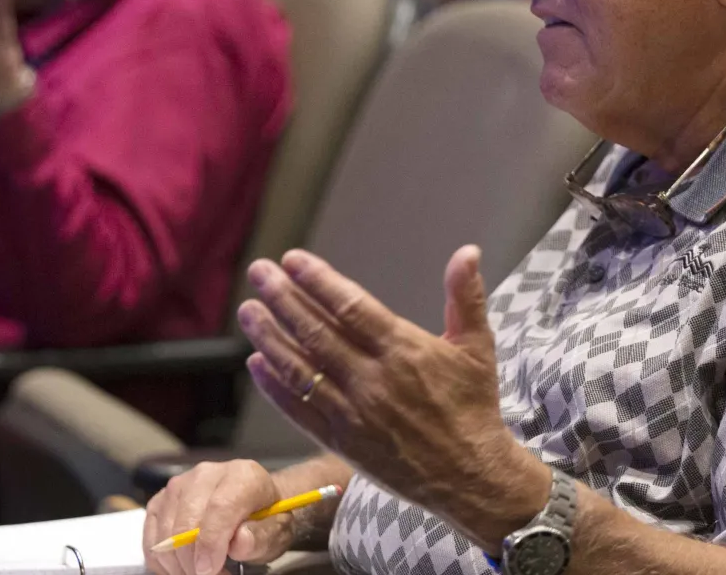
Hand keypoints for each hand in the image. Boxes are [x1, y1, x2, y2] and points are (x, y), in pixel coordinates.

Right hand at [144, 460, 291, 574]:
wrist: (254, 506)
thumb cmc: (265, 520)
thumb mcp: (275, 531)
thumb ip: (260, 536)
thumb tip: (239, 542)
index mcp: (241, 475)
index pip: (219, 507)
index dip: (211, 543)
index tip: (211, 570)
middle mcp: (205, 474)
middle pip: (186, 521)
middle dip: (194, 560)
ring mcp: (178, 487)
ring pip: (165, 533)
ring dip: (179, 564)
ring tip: (203, 571)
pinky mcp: (159, 503)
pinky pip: (151, 540)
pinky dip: (164, 562)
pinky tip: (185, 567)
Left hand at [237, 247, 549, 552]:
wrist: (470, 475)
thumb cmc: (473, 407)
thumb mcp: (477, 347)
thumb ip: (466, 297)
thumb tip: (468, 250)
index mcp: (404, 350)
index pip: (351, 308)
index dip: (319, 282)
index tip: (292, 261)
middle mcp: (373, 379)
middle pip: (317, 333)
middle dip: (283, 299)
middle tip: (259, 272)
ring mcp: (353, 413)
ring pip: (301, 370)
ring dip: (270, 338)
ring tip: (248, 310)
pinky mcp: (342, 442)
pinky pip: (300, 410)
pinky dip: (274, 387)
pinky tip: (255, 363)